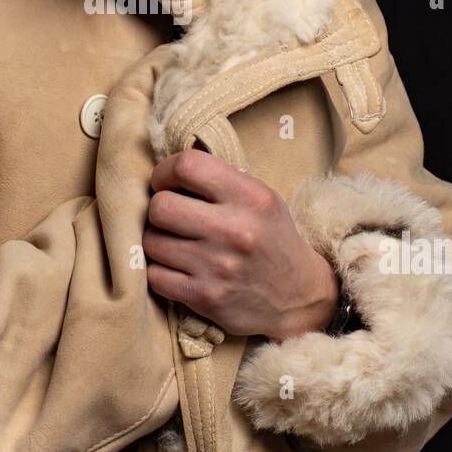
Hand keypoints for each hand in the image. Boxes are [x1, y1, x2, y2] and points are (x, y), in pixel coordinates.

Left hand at [143, 148, 339, 339]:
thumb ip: (220, 177)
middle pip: (160, 206)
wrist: (299, 296)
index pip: (187, 166)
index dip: (165, 172)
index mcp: (250, 197)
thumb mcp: (261, 198)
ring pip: (152, 242)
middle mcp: (234, 230)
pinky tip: (177, 268)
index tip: (167, 182)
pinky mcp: (204, 297)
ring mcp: (217, 266)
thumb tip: (177, 154)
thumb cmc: (272, 239)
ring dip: (158, 241)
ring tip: (176, 243)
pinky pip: (154, 275)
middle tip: (170, 216)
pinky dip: (160, 271)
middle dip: (158, 208)